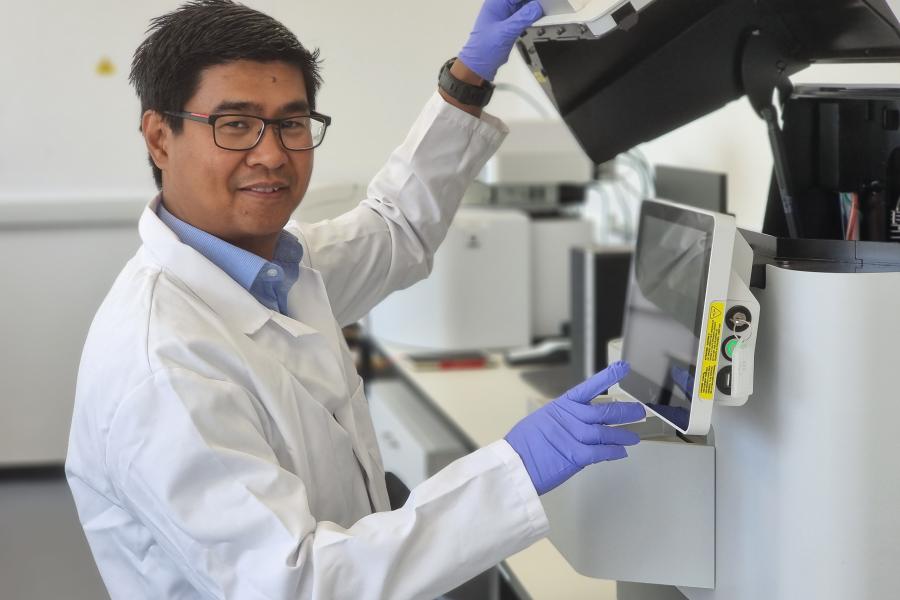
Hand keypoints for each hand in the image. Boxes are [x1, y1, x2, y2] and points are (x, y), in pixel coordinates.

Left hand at [458, 0, 543, 80]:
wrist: (480, 66)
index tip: (543, 1)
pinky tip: (539, 17)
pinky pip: (523, 15)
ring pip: (523, 5)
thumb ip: (523, 18)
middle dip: (533, 2)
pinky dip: (531, 16)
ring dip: (533, 8)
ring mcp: (505, 15)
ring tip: (546, 10)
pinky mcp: (509, 24)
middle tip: (547, 6)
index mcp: (495, 3)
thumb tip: (537, 7)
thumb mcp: (506, 32)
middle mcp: (500, 6)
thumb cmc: (484, 49)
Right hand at [505, 361, 644, 494]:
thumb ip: (564, 419)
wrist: (513, 465)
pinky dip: (614, 452)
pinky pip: (602, 452)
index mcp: (561, 406)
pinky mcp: (576, 455)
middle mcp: (570, 417)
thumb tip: (582, 423)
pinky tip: (621, 452)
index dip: (608, 377)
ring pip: (607, 433)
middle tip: (639, 411)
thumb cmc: (524, 445)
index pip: (589, 387)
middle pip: (605, 411)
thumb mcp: (542, 421)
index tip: (623, 368)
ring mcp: (574, 436)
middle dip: (625, 412)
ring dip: (623, 435)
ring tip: (633, 437)